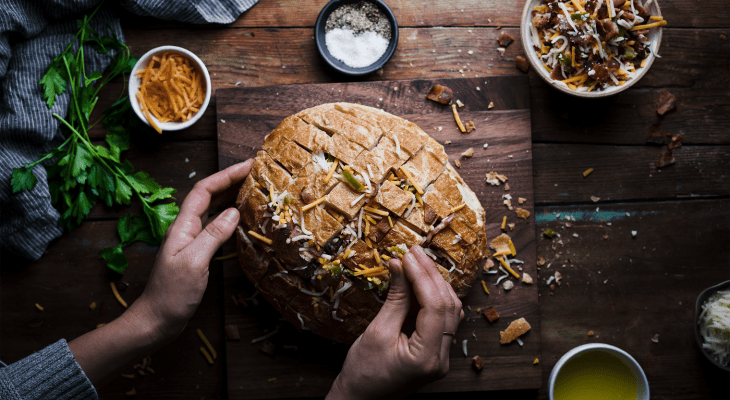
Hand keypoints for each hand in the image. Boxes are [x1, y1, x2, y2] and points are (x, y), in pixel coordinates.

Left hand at [126, 160, 252, 344]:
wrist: (157, 319)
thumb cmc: (172, 294)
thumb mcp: (194, 263)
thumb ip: (213, 235)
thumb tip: (234, 211)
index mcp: (182, 226)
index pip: (204, 190)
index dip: (226, 175)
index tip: (249, 165)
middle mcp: (186, 228)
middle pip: (209, 195)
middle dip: (231, 180)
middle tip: (256, 172)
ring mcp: (191, 240)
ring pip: (213, 209)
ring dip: (231, 195)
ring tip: (252, 188)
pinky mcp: (197, 252)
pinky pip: (215, 225)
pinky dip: (230, 216)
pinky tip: (241, 218)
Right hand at [327, 245, 463, 399]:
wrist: (360, 399)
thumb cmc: (363, 372)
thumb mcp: (377, 332)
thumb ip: (395, 298)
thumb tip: (400, 265)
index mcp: (427, 357)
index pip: (435, 307)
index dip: (423, 276)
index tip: (407, 255)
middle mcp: (442, 358)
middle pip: (448, 306)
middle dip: (431, 275)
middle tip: (413, 252)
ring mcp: (442, 356)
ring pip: (449, 310)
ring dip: (434, 283)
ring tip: (415, 261)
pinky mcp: (435, 351)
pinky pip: (442, 318)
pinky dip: (432, 297)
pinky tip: (418, 281)